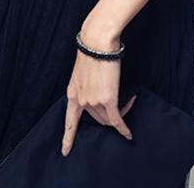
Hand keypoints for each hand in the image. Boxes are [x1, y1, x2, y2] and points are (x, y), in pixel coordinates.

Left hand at [61, 27, 136, 155]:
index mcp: (72, 93)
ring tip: (129, 100)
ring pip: (108, 117)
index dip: (67, 137)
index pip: (70, 120)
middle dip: (108, 115)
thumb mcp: (82, 71)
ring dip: (120, 113)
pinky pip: (116, 120)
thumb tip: (97, 93)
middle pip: (96, 118)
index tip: (64, 151)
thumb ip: (86, 85)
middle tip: (121, 104)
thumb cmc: (92, 50)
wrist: (97, 42)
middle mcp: (81, 100)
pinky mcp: (107, 99)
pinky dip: (123, 128)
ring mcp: (93, 101)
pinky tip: (128, 134)